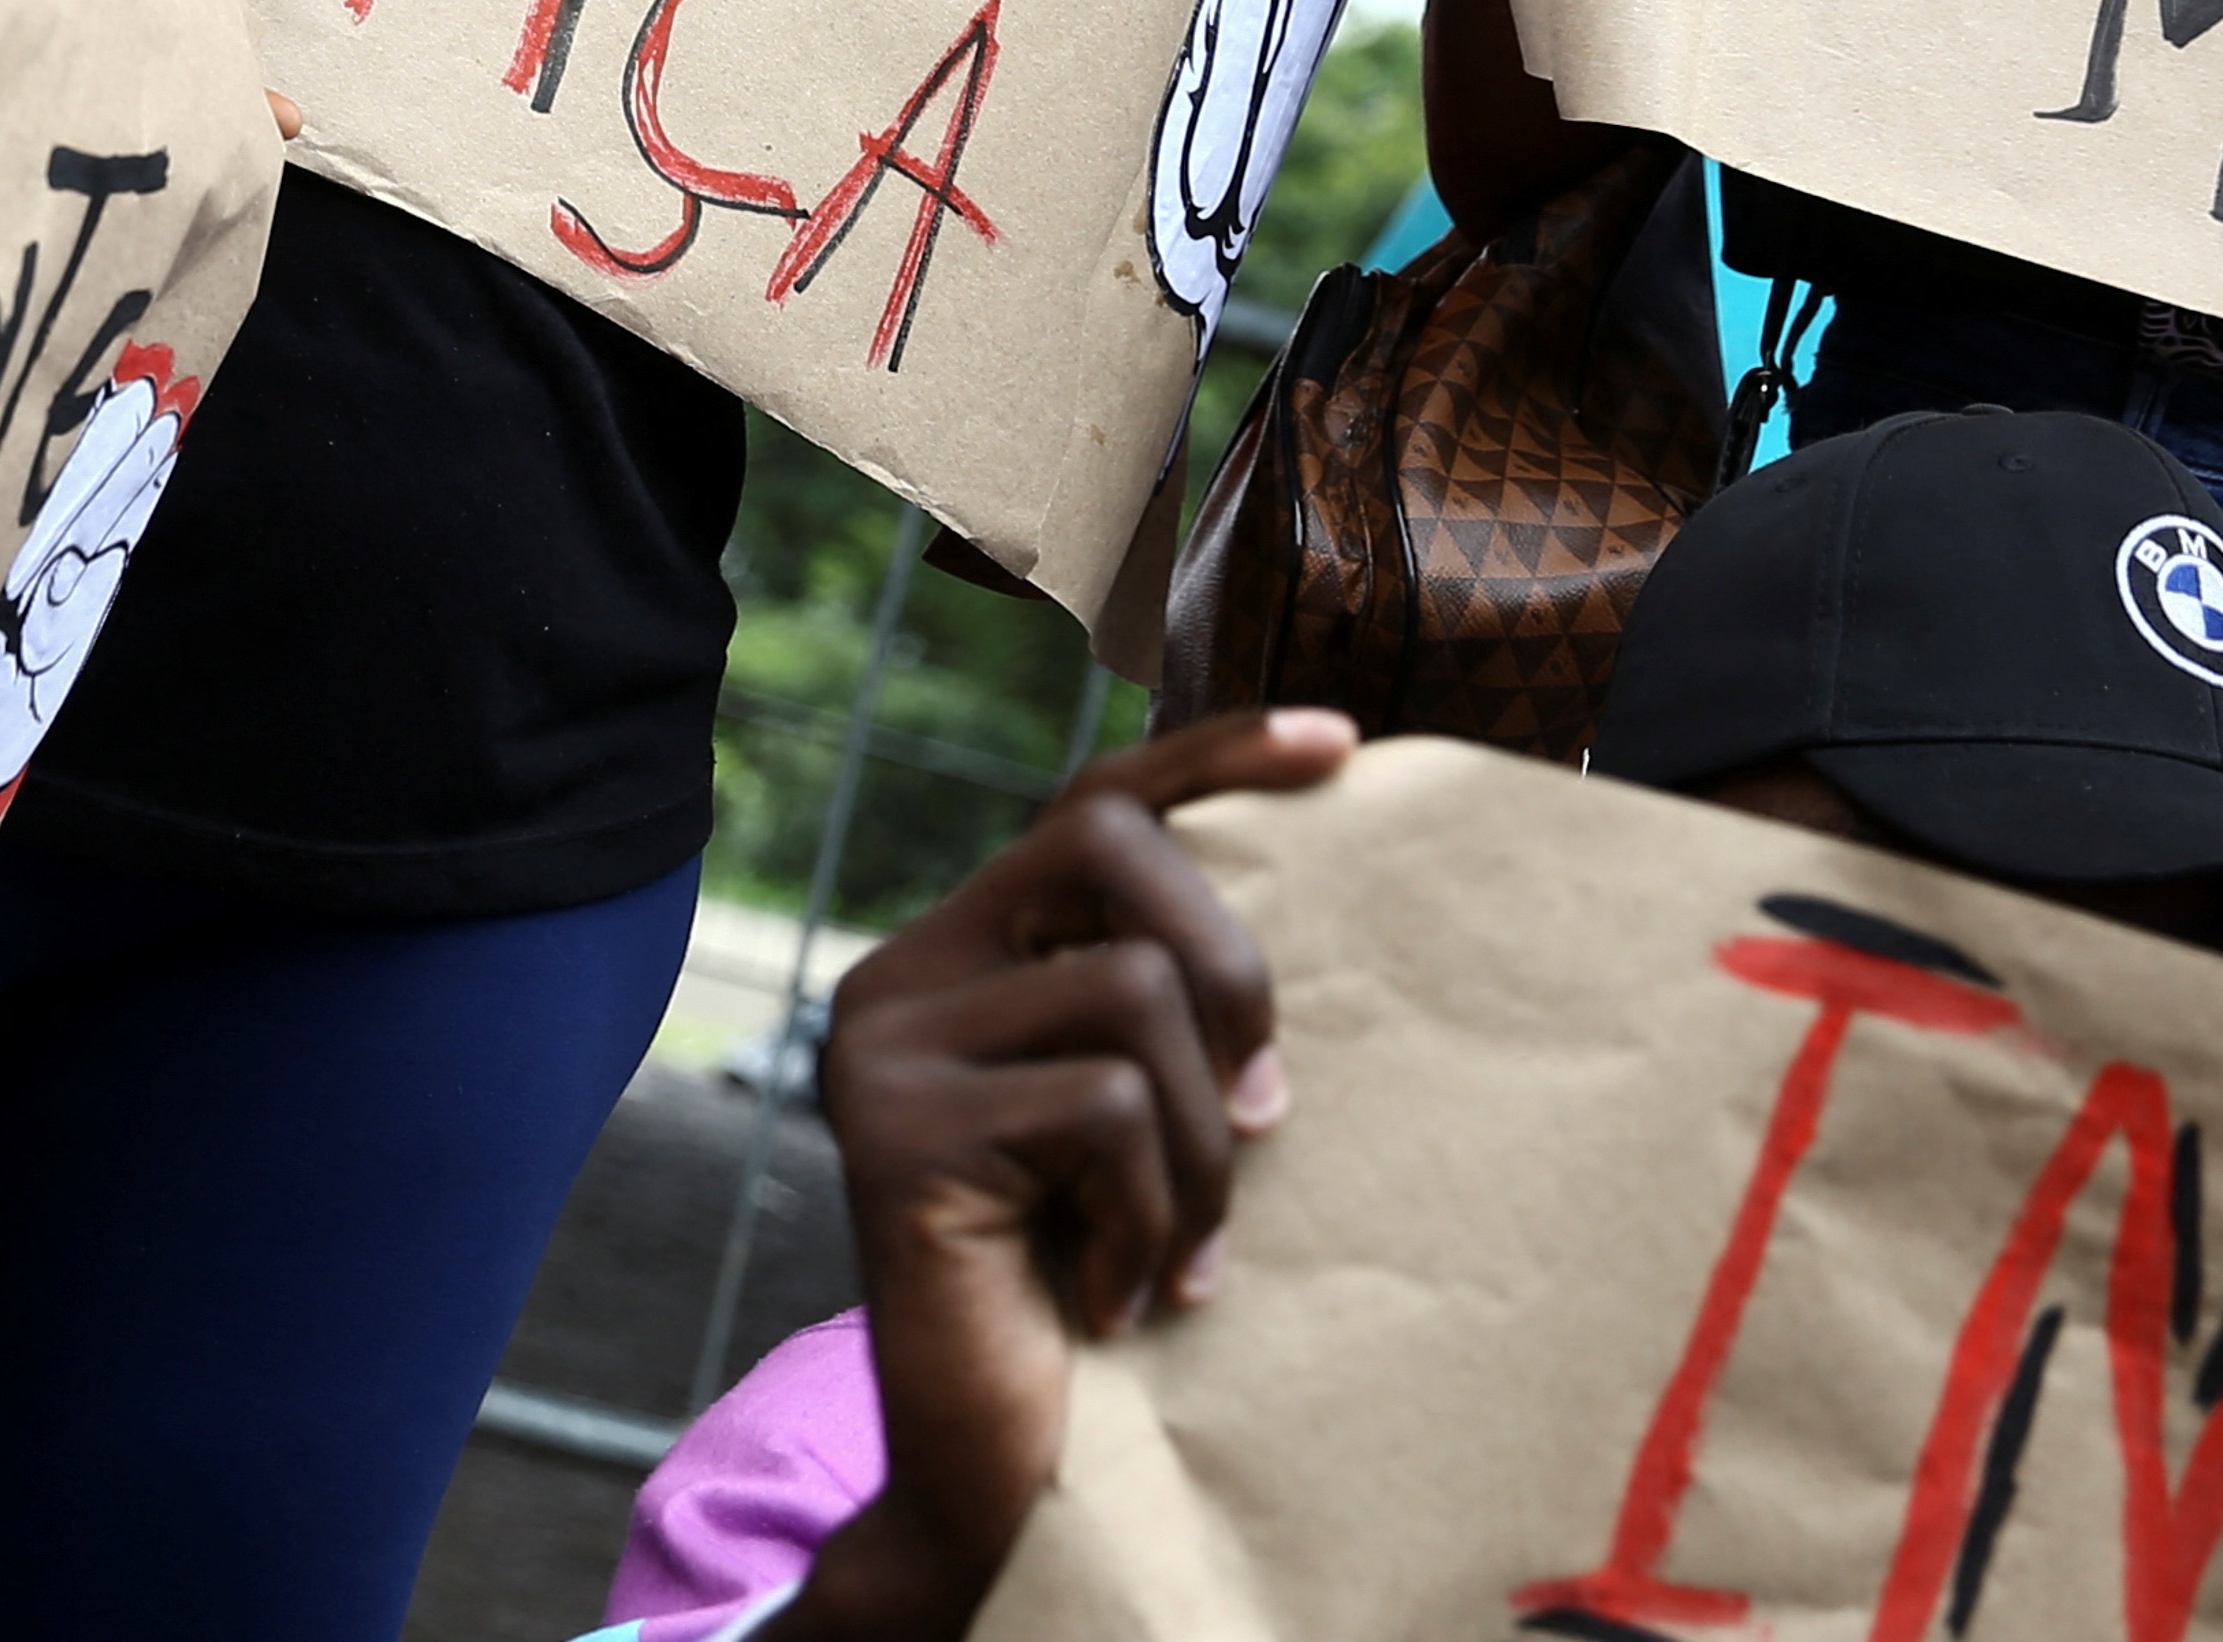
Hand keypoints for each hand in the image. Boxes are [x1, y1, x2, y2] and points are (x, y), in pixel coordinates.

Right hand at [783, 706, 1356, 1641]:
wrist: (993, 1480)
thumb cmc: (1092, 1291)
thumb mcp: (1141, 1124)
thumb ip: (1163, 1012)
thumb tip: (1295, 880)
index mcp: (958, 958)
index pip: (1089, 805)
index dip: (1213, 755)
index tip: (1339, 742)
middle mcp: (899, 978)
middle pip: (1107, 850)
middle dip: (1233, 971)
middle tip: (1262, 1113)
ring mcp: (884, 1050)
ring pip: (1132, 994)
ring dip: (1201, 1149)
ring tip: (1176, 1252)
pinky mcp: (898, 1134)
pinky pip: (1104, 1111)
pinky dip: (1149, 1216)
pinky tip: (1111, 1297)